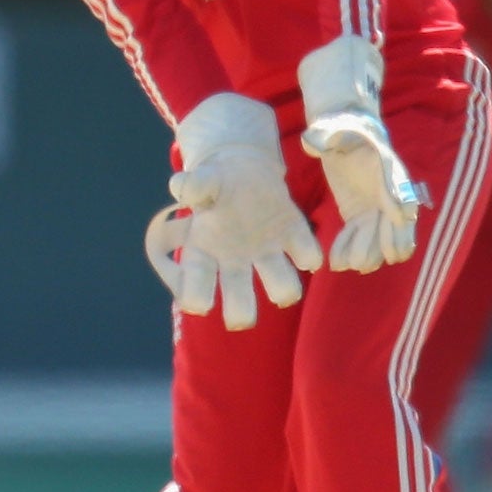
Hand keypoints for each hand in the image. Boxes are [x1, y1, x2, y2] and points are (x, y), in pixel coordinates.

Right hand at [143, 93, 322, 329]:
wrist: (244, 172)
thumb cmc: (214, 181)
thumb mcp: (201, 179)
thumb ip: (192, 185)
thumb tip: (182, 187)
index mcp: (202, 255)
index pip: (194, 291)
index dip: (196, 302)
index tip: (199, 302)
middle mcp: (235, 264)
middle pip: (239, 307)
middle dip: (241, 315)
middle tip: (242, 318)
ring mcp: (267, 254)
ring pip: (282, 288)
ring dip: (284, 291)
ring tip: (282, 287)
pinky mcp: (295, 238)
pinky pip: (308, 257)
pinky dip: (309, 258)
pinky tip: (301, 250)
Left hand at [296, 36, 426, 272]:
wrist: (342, 133)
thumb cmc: (340, 128)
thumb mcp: (333, 128)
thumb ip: (324, 135)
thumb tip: (312, 142)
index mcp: (386, 164)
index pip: (398, 184)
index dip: (400, 201)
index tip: (402, 218)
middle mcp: (386, 188)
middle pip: (394, 218)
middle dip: (388, 239)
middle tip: (376, 259)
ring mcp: (375, 203)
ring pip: (378, 233)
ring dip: (370, 250)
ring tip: (354, 266)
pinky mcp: (360, 212)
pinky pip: (360, 234)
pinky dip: (351, 247)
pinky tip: (339, 263)